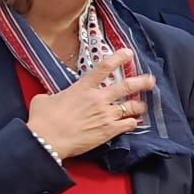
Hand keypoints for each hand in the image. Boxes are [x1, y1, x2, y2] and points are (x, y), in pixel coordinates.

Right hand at [24, 48, 154, 158]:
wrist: (47, 140)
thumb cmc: (43, 119)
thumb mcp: (43, 100)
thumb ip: (52, 95)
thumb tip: (49, 98)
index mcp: (82, 88)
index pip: (104, 68)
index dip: (118, 58)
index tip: (129, 53)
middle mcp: (98, 99)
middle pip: (126, 86)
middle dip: (141, 82)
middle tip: (151, 80)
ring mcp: (105, 114)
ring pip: (131, 106)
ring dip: (139, 105)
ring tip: (143, 105)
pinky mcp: (108, 131)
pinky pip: (128, 124)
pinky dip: (132, 123)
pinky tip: (133, 123)